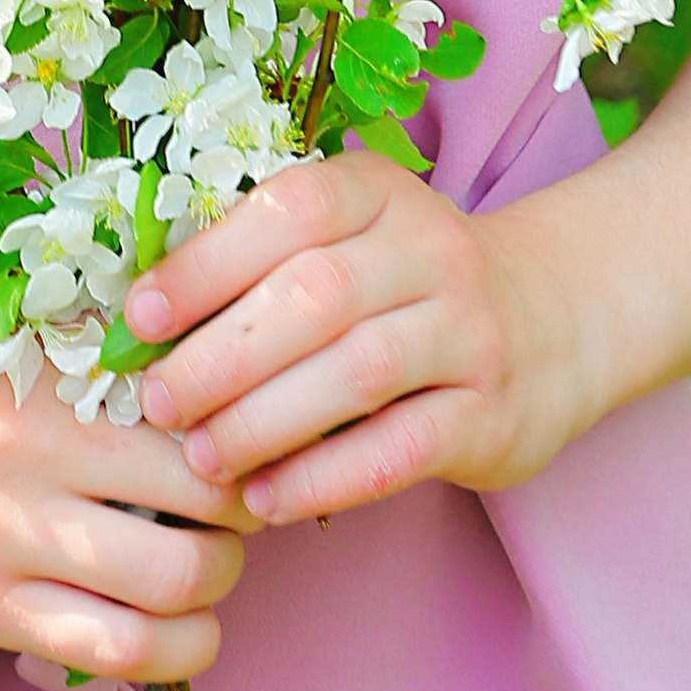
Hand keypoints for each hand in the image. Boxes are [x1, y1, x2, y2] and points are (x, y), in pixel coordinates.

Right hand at [0, 292, 260, 684]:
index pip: (199, 429)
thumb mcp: (13, 333)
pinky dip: (161, 653)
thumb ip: (102, 351)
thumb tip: (213, 368)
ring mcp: (5, 546)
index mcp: (55, 383)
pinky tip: (166, 632)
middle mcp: (37, 464)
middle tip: (241, 522)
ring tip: (206, 585)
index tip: (252, 450)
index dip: (247, 448)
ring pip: (163, 603)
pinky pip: (101, 653)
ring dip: (212, 605)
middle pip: (202, 521)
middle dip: (243, 532)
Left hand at [123, 158, 602, 524]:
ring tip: (201, 458)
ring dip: (264, 420)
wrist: (552, 318)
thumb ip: (263, 264)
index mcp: (378, 191)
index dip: (208, 262)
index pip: (290, 209)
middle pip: (316, 294)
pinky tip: (264, 499)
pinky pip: (399, 448)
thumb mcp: (349, 241)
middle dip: (223, 355)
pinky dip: (323, 478)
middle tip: (158, 402)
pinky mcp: (491, 414)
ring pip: (358, 371)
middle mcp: (431, 248)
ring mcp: (470, 331)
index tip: (140, 318)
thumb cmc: (404, 283)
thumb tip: (138, 322)